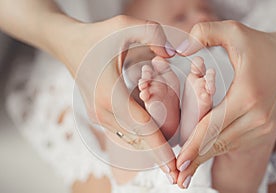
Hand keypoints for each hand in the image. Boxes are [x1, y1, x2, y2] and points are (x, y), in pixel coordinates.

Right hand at [0, 0, 178, 180]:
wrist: (68, 44)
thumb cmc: (96, 37)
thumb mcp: (125, 26)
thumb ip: (154, 35)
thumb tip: (175, 53)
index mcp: (110, 93)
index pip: (142, 127)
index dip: (159, 149)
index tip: (173, 168)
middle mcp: (103, 110)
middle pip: (137, 140)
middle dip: (158, 157)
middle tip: (178, 174)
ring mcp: (99, 115)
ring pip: (130, 139)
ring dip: (149, 149)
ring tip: (168, 163)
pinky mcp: (99, 114)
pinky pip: (122, 133)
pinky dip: (139, 140)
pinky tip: (153, 142)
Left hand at [175, 21, 275, 187]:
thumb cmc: (258, 45)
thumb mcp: (233, 32)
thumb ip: (204, 33)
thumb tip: (179, 49)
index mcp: (246, 95)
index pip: (214, 125)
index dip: (194, 145)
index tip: (179, 163)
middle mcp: (256, 116)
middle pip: (218, 143)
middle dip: (195, 161)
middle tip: (177, 180)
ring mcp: (261, 126)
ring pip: (225, 146)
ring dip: (204, 159)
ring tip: (184, 176)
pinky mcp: (261, 129)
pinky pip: (232, 143)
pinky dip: (214, 151)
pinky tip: (200, 160)